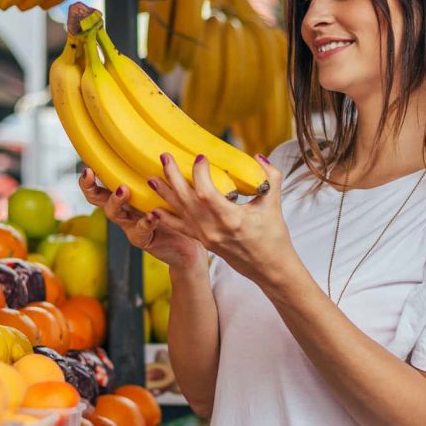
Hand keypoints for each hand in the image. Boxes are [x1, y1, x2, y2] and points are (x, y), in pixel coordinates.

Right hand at [77, 168, 204, 269]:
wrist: (190, 242)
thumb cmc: (177, 211)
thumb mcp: (167, 187)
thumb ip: (160, 170)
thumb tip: (164, 144)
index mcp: (126, 194)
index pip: (101, 183)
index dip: (89, 177)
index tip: (87, 166)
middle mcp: (124, 209)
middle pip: (97, 198)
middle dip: (90, 186)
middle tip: (90, 173)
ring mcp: (131, 225)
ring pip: (114, 214)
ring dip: (116, 201)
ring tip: (123, 190)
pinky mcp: (144, 239)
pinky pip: (139, 232)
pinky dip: (144, 223)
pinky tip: (152, 216)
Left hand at [145, 153, 296, 287]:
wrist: (269, 268)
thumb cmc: (274, 237)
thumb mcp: (275, 204)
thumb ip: (270, 178)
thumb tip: (258, 157)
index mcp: (231, 219)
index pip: (206, 193)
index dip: (200, 173)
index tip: (201, 157)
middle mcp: (213, 229)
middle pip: (186, 199)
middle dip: (173, 176)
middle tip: (164, 157)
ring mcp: (205, 237)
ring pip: (180, 211)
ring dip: (165, 193)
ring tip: (151, 178)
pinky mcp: (203, 241)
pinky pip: (180, 228)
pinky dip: (166, 217)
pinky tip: (154, 208)